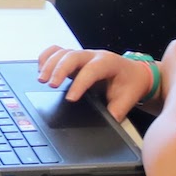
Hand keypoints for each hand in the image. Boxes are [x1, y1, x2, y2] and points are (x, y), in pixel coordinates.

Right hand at [36, 45, 155, 119]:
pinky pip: (56, 51)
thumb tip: (105, 125)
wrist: (134, 74)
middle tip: (50, 85)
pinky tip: (41, 69)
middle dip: (59, 70)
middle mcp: (94, 55)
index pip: (91, 70)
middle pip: (72, 56)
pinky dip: (46, 58)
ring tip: (41, 80)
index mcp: (109, 63)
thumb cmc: (130, 85)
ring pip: (62, 52)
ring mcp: (82, 55)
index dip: (80, 83)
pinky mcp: (74, 58)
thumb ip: (116, 112)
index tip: (70, 99)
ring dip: (49, 64)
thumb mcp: (127, 100)